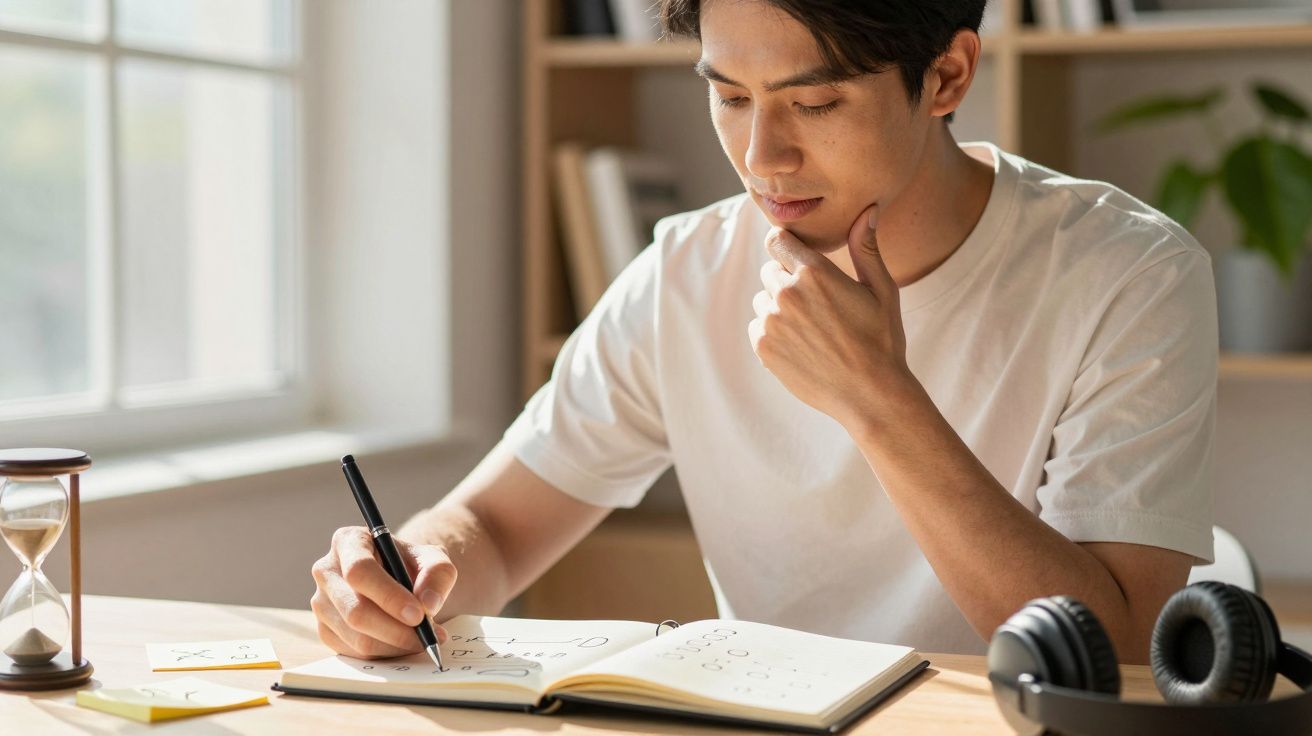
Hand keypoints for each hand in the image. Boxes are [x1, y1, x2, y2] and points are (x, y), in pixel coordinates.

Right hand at [311, 526, 456, 657]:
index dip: (389, 596)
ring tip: (423, 639)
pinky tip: (404, 643)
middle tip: (427, 636)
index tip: (418, 614)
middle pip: (354, 609)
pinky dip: (385, 653)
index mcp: (348, 542)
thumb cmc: (412, 566)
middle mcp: (327, 571)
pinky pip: (355, 652)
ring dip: (395, 644)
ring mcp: (321, 602)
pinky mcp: (325, 630)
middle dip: (396, 629)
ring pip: (356, 636)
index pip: (360, 570)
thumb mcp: (433, 560)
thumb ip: (437, 574)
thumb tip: (428, 604)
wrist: (399, 581)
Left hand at [748, 205, 912, 432]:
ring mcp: (771, 322)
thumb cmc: (882, 341)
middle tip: (818, 305)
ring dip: (779, 308)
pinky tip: (802, 346)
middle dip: (788, 279)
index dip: (787, 248)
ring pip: (763, 300)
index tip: (799, 259)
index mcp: (814, 274)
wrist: (870, 395)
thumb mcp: (882, 290)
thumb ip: (867, 247)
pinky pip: (758, 327)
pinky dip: (773, 333)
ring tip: (813, 329)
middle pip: (770, 270)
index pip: (777, 240)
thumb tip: (869, 209)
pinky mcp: (763, 348)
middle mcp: (786, 294)